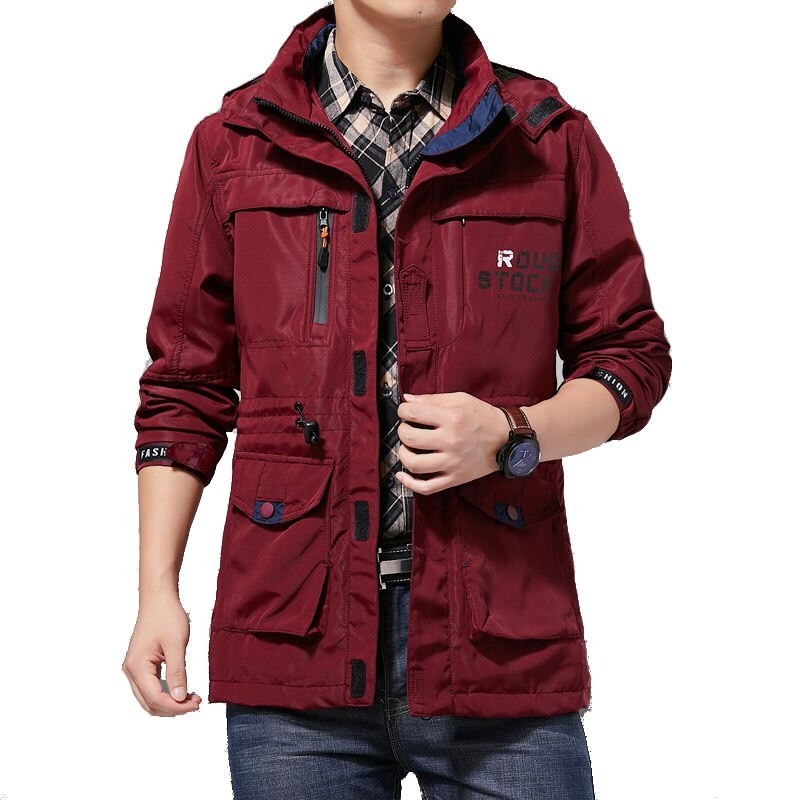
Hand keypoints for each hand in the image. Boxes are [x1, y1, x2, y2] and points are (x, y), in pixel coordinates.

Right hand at [121, 590, 202, 715]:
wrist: (158, 598)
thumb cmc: (167, 616)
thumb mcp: (176, 644)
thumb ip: (178, 672)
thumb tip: (180, 698)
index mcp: (137, 667)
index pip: (156, 699)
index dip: (177, 706)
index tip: (196, 703)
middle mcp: (131, 671)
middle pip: (150, 703)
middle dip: (173, 708)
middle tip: (196, 702)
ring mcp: (133, 668)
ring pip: (149, 698)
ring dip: (169, 703)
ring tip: (191, 698)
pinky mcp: (140, 665)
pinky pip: (150, 688)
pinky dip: (165, 693)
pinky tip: (181, 690)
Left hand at [394, 391, 509, 494]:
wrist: (507, 439)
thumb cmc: (483, 417)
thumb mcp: (461, 400)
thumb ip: (432, 399)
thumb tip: (407, 400)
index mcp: (452, 418)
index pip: (413, 413)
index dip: (403, 410)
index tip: (406, 412)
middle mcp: (451, 441)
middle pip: (410, 438)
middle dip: (402, 430)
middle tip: (408, 428)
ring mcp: (452, 463)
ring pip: (414, 464)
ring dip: (403, 454)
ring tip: (408, 448)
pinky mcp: (455, 478)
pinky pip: (427, 487)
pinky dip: (410, 483)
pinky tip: (402, 475)